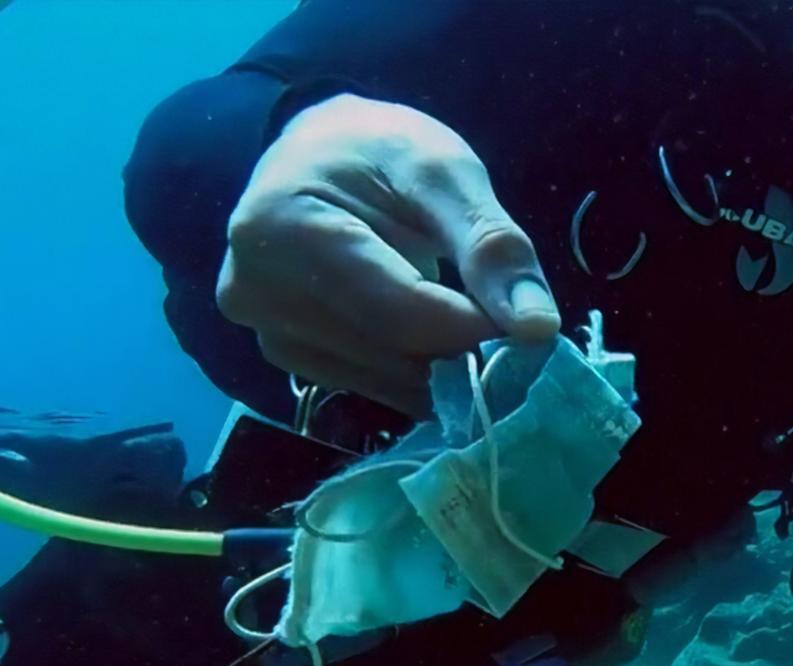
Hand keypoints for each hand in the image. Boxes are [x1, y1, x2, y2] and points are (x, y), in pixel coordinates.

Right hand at [216, 94, 560, 414]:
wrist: (317, 154)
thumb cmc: (377, 151)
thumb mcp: (442, 171)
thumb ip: (490, 244)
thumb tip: (537, 327)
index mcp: (280, 230)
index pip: (396, 312)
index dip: (473, 329)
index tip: (529, 328)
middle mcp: (255, 292)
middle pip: (391, 354)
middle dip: (465, 352)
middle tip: (514, 333)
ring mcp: (266, 333)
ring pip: (386, 382)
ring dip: (445, 371)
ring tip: (475, 327)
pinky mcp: (287, 358)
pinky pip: (372, 386)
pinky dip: (418, 376)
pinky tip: (437, 343)